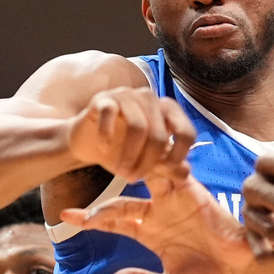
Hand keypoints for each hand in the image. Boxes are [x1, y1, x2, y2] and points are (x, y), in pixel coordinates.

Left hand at [60, 161, 273, 273]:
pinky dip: (159, 163)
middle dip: (99, 203)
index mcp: (151, 233)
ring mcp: (175, 200)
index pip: (115, 221)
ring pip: (143, 180)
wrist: (241, 266)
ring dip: (124, 174)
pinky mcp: (193, 191)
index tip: (66, 218)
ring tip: (103, 170)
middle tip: (77, 207)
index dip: (91, 219)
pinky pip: (173, 171)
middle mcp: (159, 212)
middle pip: (122, 200)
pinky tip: (140, 157)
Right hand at [66, 86, 195, 180]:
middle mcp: (150, 98)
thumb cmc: (121, 148)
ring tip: (122, 171)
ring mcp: (127, 95)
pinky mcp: (103, 98)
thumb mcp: (146, 161)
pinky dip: (107, 135)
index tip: (166, 172)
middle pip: (160, 134)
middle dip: (148, 162)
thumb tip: (184, 173)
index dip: (180, 155)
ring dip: (129, 155)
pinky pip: (109, 113)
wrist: (87, 141)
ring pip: (137, 127)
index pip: (186, 132)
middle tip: (135, 178)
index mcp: (168, 110)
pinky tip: (104, 148)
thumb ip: (167, 166)